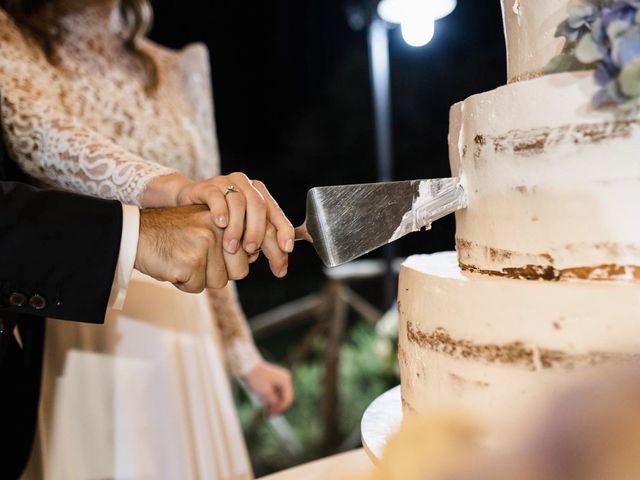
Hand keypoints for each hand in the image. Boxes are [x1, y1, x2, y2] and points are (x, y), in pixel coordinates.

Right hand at [134, 205, 249, 292]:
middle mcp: (218, 229)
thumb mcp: (205, 226)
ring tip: (183, 261)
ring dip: (201, 279)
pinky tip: (173, 268)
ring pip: (220, 282)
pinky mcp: (191, 262)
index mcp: (226, 218)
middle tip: (198, 261)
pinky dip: (185, 284)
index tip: (265, 267)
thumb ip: (230, 238)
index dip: (255, 259)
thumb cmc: (173, 235)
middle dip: (221, 273)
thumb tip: (257, 255)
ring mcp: (205, 244)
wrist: (135, 234)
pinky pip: (198, 287)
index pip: (253, 247)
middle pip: (240, 270)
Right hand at [143, 172, 292, 277]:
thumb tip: (279, 264)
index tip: (286, 250)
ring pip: (238, 201)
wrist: (183, 209)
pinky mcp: (206, 187)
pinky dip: (220, 210)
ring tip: (231, 246)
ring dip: (237, 226)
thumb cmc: (213, 227)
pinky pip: (216, 196)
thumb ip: (258, 245)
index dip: (283, 231)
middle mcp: (245, 187)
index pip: (276, 214)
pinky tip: (220, 224)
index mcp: (258, 197)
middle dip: (258, 231)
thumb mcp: (239, 235)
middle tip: (251, 250)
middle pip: (260, 207)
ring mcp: (225, 184)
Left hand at [244, 361, 293, 416]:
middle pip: (285, 397)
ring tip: (265, 411)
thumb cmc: (257, 378)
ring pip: (280, 396)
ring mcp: (280, 379)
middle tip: (268, 416)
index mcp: (285, 380)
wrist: (247, 365)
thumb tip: (276, 407)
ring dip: (273, 404)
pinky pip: (275, 392)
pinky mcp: (274, 379)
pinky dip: (271, 398)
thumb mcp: (265, 393)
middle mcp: (285, 379)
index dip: (281, 408)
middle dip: (277, 407)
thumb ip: (273, 401)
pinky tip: (264, 404)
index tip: (273, 414)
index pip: (288, 398)